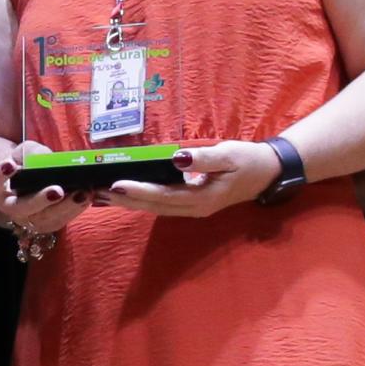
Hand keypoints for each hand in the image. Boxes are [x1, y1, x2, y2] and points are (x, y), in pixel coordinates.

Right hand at [0, 142, 80, 246]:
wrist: (25, 180)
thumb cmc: (24, 162)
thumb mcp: (25, 151)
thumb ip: (34, 153)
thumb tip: (49, 160)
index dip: (0, 174)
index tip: (10, 165)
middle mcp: (8, 205)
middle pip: (20, 207)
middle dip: (40, 200)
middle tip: (57, 191)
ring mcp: (25, 219)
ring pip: (42, 220)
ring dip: (64, 208)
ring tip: (82, 193)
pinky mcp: (43, 225)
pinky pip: (57, 222)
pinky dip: (73, 211)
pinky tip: (86, 198)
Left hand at [102, 140, 283, 217]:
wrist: (268, 172)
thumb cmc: (249, 161)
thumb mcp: (230, 155)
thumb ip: (204, 158)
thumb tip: (178, 158)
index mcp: (202, 198)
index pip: (163, 196)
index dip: (139, 191)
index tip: (116, 185)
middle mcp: (194, 209)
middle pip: (153, 207)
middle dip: (125, 200)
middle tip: (96, 193)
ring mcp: (192, 209)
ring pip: (155, 208)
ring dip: (130, 202)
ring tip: (102, 196)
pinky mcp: (191, 204)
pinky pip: (162, 204)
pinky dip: (142, 199)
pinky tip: (126, 194)